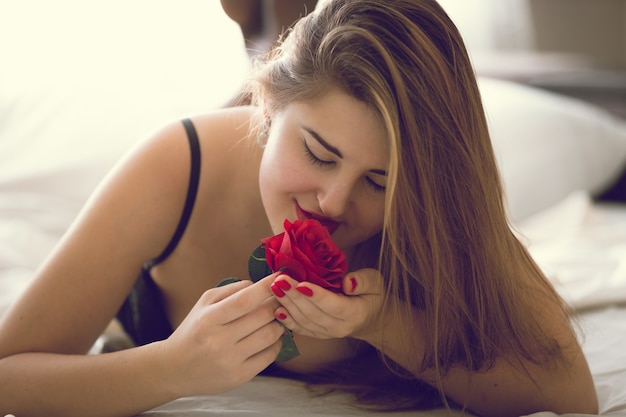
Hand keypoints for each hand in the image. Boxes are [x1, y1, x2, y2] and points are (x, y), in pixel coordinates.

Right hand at [160, 274, 284, 396]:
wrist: (175, 370)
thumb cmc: (193, 331)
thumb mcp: (204, 304)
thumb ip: (230, 290)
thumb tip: (257, 284)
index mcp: (209, 319)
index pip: (245, 300)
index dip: (265, 287)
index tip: (279, 276)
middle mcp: (219, 340)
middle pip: (263, 316)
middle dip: (276, 303)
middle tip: (280, 298)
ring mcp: (230, 360)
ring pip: (270, 335)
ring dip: (279, 323)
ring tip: (275, 318)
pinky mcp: (239, 377)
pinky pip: (269, 355)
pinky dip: (276, 343)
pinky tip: (270, 337)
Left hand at [270, 268, 384, 340]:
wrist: (372, 318)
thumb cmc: (372, 294)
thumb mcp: (375, 282)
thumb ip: (362, 281)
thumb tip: (347, 282)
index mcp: (355, 313)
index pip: (333, 306)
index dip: (316, 296)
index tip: (300, 284)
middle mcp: (340, 327)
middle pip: (313, 313)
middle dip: (295, 297)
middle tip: (280, 280)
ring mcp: (327, 333)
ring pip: (304, 321)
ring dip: (287, 305)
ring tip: (275, 288)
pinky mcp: (317, 334)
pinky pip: (300, 329)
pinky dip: (287, 320)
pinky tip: (276, 309)